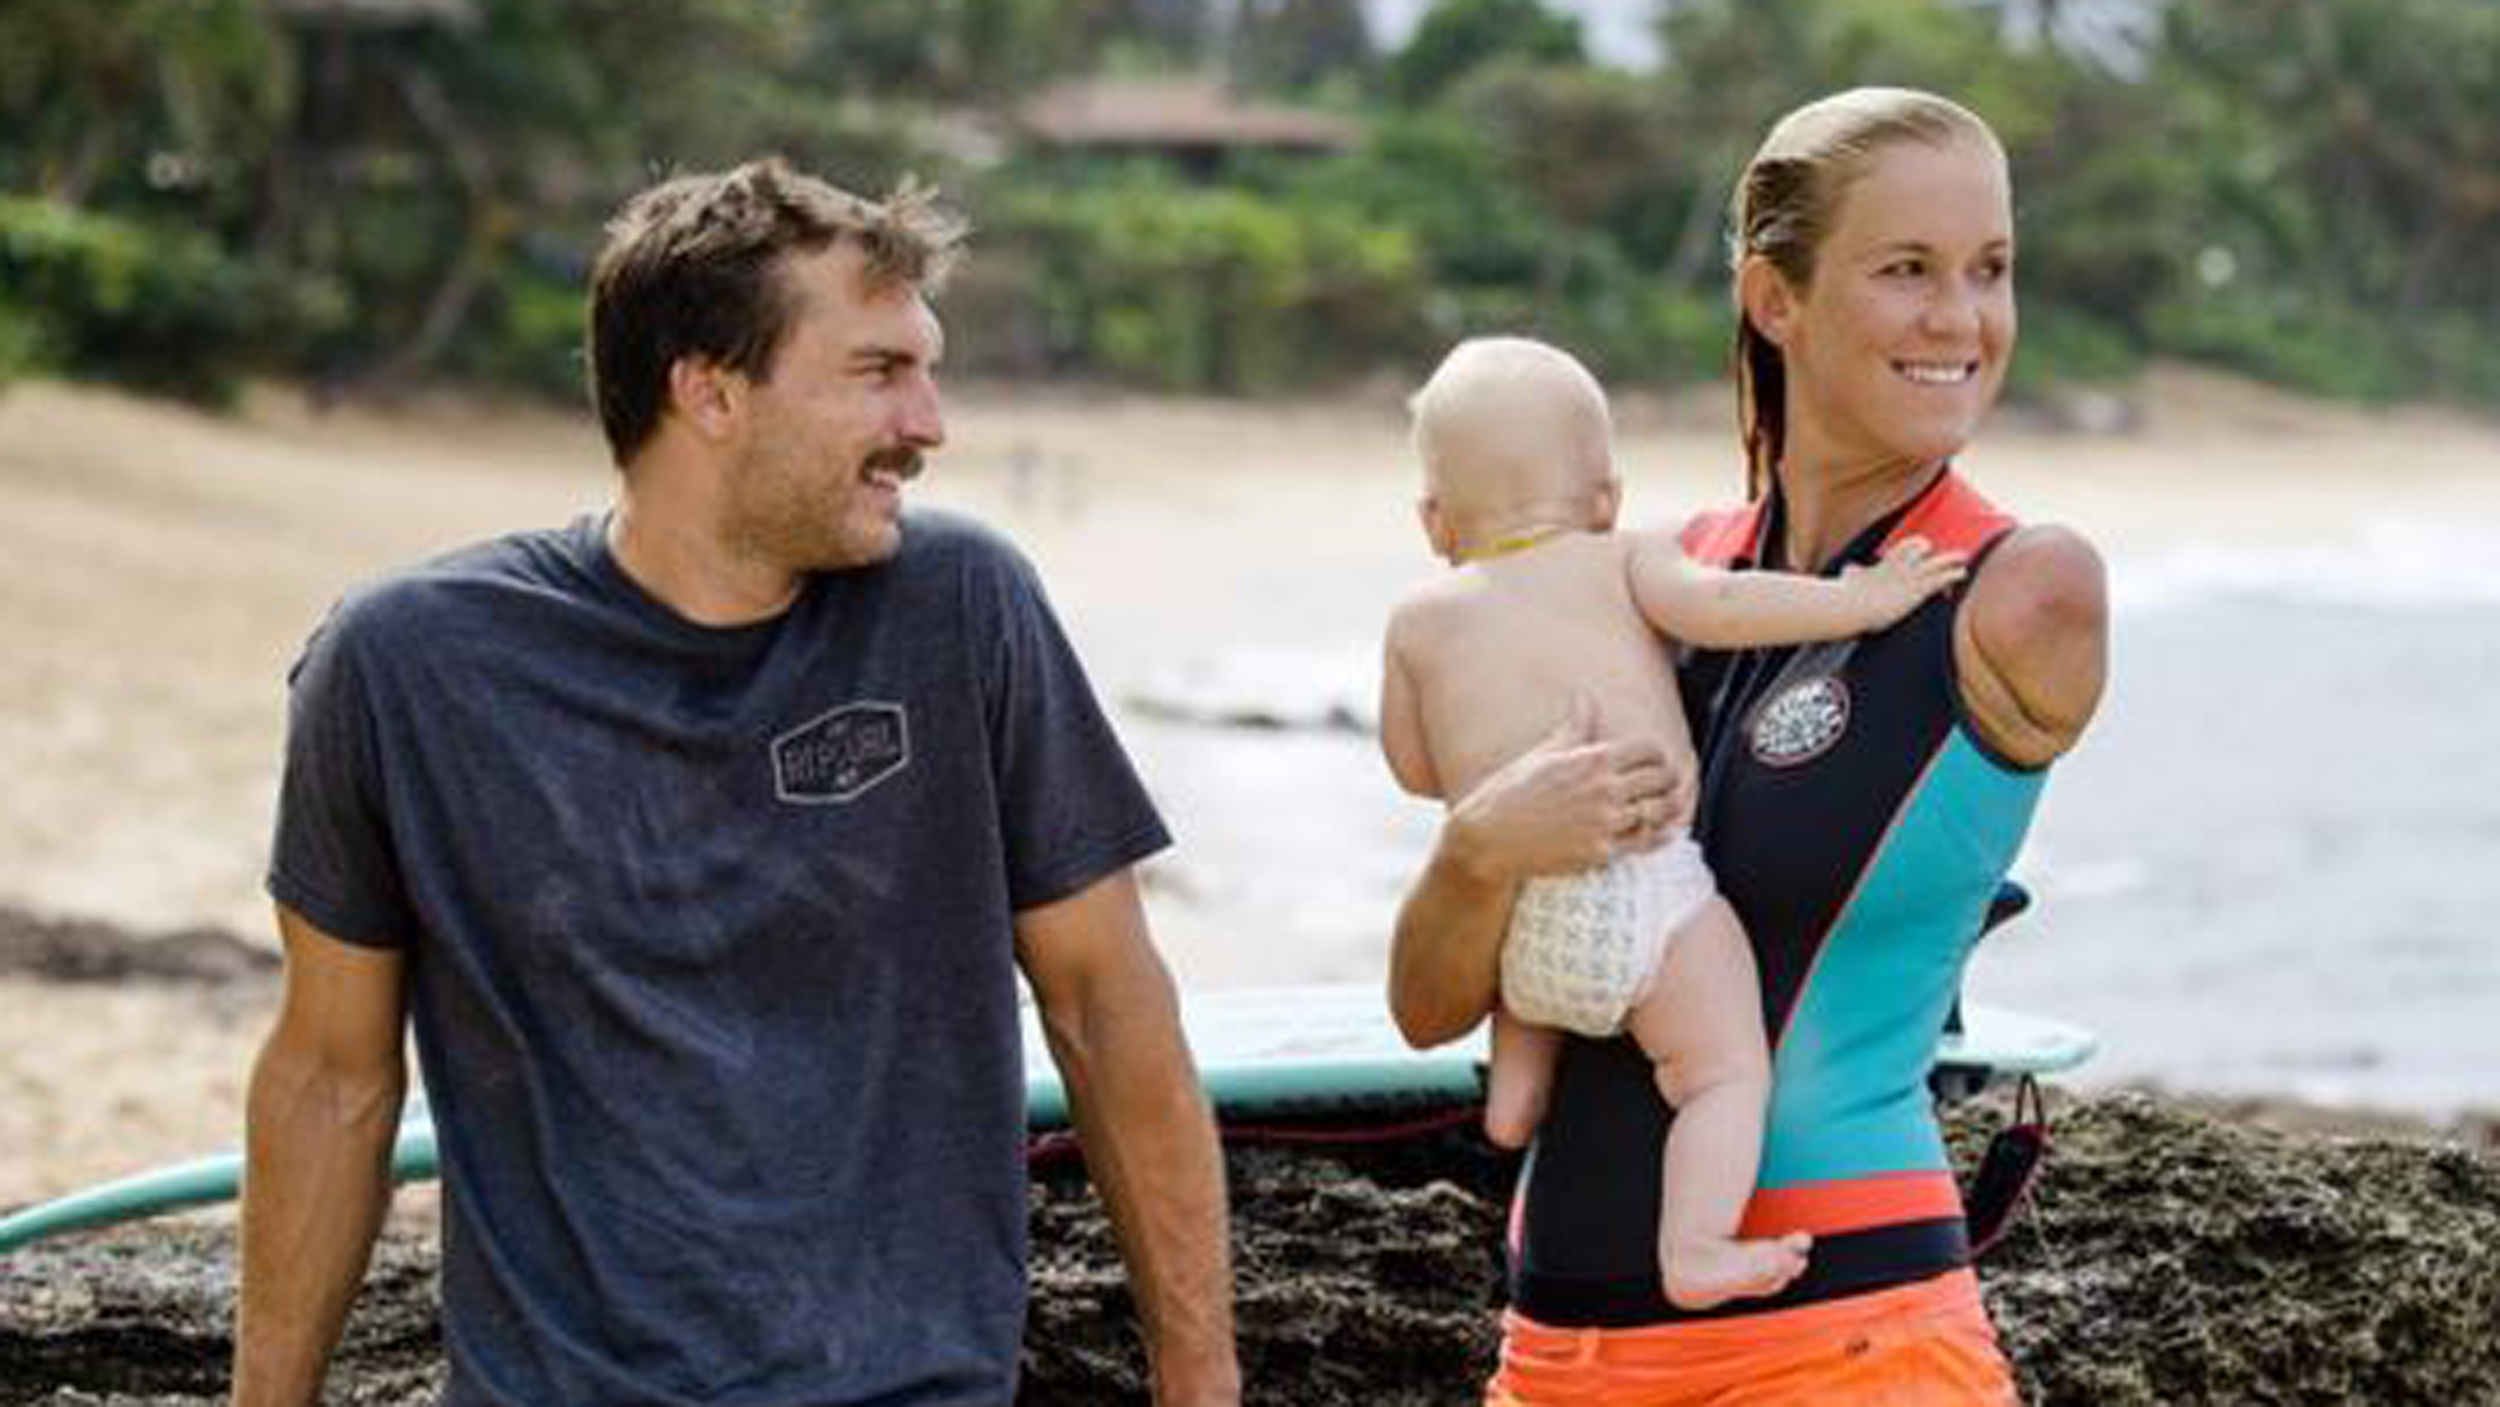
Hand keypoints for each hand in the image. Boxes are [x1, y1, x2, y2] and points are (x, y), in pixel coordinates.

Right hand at [1445, 695, 1679, 880]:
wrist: (1489, 838)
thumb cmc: (1512, 792)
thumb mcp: (1543, 753)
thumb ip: (1574, 727)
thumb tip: (1585, 697)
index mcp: (1592, 759)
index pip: (1649, 750)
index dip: (1656, 754)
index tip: (1653, 761)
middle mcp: (1604, 789)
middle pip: (1662, 778)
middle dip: (1667, 778)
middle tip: (1664, 783)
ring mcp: (1605, 822)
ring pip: (1660, 810)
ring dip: (1667, 807)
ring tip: (1667, 806)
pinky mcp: (1601, 852)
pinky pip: (1645, 842)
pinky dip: (1659, 835)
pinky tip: (1662, 831)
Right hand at [1841, 535, 1967, 628]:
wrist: (1854, 605)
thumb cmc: (1848, 594)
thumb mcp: (1849, 578)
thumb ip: (1853, 572)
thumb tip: (1848, 569)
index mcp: (1884, 564)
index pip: (1902, 549)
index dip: (1912, 546)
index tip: (1920, 547)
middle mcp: (1899, 567)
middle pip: (1919, 549)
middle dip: (1930, 547)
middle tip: (1936, 547)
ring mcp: (1909, 577)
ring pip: (1936, 562)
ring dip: (1950, 559)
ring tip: (1962, 557)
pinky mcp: (1917, 590)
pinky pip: (1940, 578)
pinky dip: (1952, 574)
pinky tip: (1961, 573)